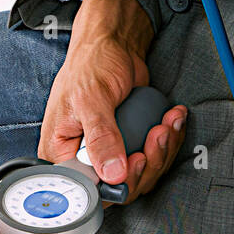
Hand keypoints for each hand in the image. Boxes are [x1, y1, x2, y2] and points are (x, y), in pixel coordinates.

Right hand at [40, 0, 186, 203]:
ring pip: (141, 173)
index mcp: (61, 153)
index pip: (89, 188)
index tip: (136, 161)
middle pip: (120, 185)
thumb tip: (112, 173)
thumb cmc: (91, 63)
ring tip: (167, 124)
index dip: (117, 183)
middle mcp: (83, 158)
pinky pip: (152, 156)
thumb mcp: (90, 99)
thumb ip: (101, 137)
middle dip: (147, 163)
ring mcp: (109, 152)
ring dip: (162, 150)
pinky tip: (172, 120)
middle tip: (156, 135)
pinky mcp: (129, 143)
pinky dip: (168, 140)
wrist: (113, 44)